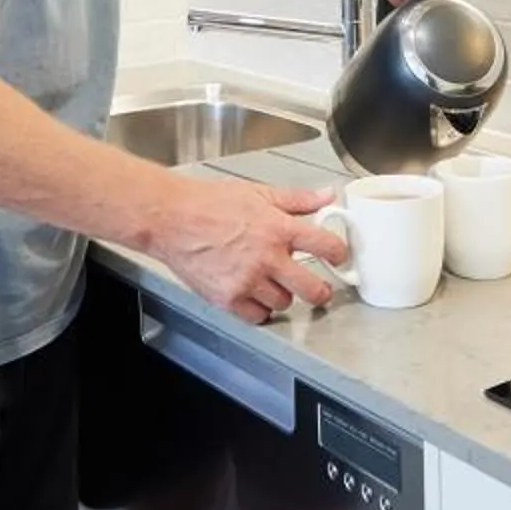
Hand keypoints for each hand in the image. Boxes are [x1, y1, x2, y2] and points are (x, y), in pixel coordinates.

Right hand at [145, 176, 350, 323]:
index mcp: (278, 229)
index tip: (338, 256)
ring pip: (284, 303)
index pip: (325, 246)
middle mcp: (267, 258)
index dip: (339, 253)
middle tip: (318, 287)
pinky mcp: (228, 298)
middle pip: (312, 288)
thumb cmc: (209, 203)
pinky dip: (260, 309)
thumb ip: (297, 199)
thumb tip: (327, 196)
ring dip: (284, 295)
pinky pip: (257, 316)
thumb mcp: (259, 193)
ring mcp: (248, 281)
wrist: (171, 219)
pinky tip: (255, 294)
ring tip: (273, 282)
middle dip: (321, 290)